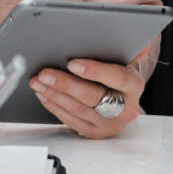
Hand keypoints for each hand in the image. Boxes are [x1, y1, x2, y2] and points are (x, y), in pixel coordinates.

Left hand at [29, 52, 146, 138]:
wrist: (122, 96)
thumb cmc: (117, 72)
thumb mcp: (122, 58)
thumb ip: (119, 47)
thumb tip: (129, 41)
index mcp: (134, 85)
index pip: (117, 77)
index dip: (95, 70)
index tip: (72, 64)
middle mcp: (126, 108)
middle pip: (93, 97)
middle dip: (65, 84)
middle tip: (45, 73)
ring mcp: (111, 123)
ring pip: (79, 110)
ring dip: (54, 95)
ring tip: (38, 82)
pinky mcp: (96, 132)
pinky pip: (72, 121)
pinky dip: (55, 107)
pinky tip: (44, 95)